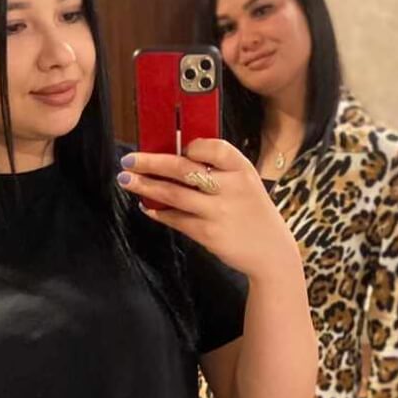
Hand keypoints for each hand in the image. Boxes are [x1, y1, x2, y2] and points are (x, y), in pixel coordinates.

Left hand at [117, 139, 296, 280]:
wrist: (271, 252)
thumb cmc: (252, 212)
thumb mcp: (245, 183)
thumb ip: (217, 169)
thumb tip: (174, 155)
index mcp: (241, 169)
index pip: (212, 147)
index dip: (190, 145)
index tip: (174, 147)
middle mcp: (231, 187)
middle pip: (183, 168)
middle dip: (150, 162)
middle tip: (128, 160)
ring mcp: (219, 211)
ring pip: (173, 193)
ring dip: (145, 186)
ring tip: (126, 180)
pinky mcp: (209, 233)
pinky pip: (176, 219)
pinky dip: (158, 212)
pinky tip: (147, 206)